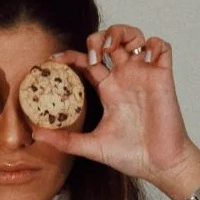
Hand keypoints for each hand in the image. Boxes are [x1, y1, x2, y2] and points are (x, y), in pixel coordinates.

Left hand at [32, 24, 199, 199]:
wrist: (160, 166)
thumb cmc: (131, 156)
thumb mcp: (91, 147)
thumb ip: (65, 140)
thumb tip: (36, 136)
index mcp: (108, 90)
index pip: (87, 61)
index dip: (71, 55)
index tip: (55, 60)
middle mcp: (124, 78)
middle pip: (110, 41)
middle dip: (98, 38)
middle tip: (94, 54)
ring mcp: (144, 76)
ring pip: (134, 37)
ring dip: (122, 33)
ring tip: (113, 48)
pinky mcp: (163, 77)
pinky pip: (162, 47)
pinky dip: (153, 44)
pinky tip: (143, 56)